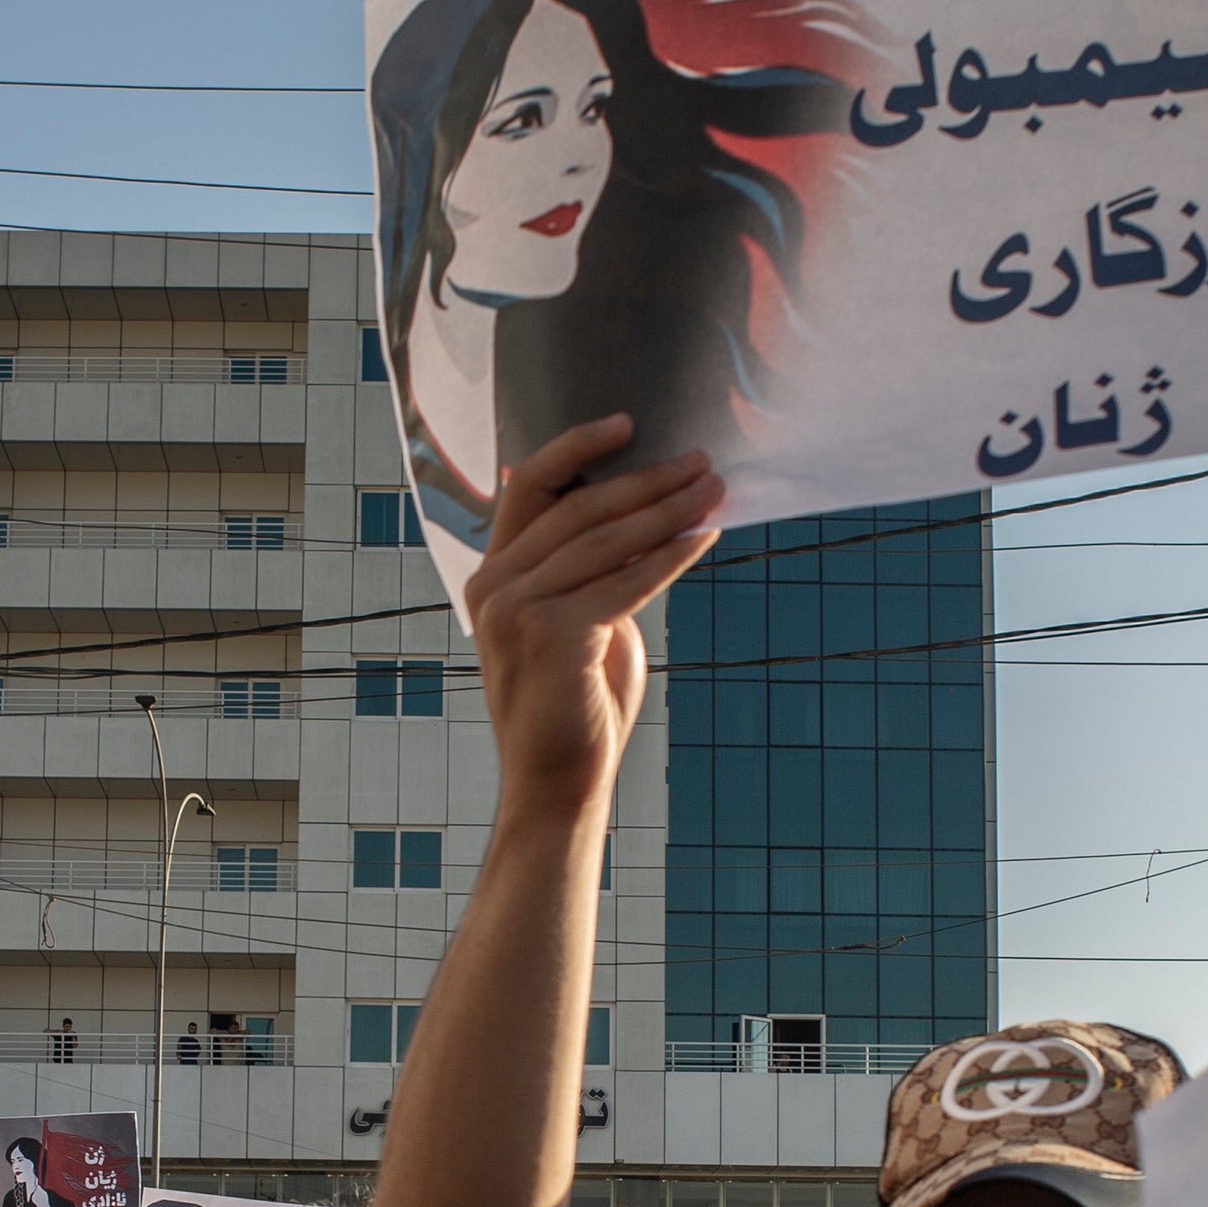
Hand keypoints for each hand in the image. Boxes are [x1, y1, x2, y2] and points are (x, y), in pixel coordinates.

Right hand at [465, 415, 721, 815]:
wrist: (556, 784)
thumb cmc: (577, 706)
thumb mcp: (580, 623)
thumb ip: (591, 575)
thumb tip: (644, 522)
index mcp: (493, 575)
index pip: (529, 488)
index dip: (575, 449)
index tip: (627, 422)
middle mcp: (494, 585)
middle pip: (578, 509)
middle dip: (647, 481)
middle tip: (702, 462)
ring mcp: (515, 611)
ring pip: (604, 541)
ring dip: (667, 510)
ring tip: (713, 490)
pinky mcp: (550, 636)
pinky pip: (624, 583)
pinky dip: (670, 556)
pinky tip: (706, 536)